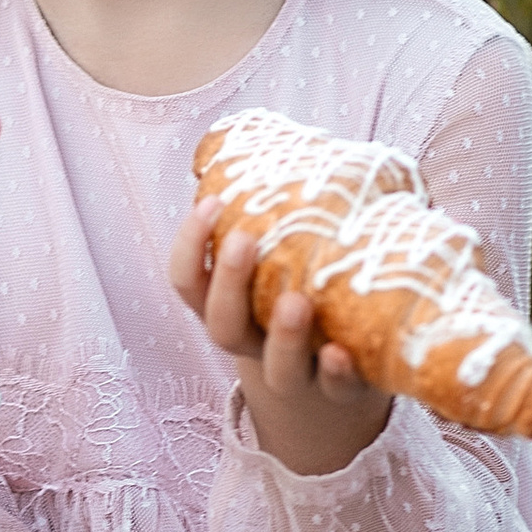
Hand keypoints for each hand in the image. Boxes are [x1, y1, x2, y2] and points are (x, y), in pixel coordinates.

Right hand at [167, 201, 393, 477]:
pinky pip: (332, 391)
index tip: (211, 203)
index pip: (189, 281)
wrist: (341, 388)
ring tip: (295, 300)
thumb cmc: (309, 300)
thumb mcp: (285, 260)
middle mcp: (253, 343)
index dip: (191, 246)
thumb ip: (281, 215)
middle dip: (229, 283)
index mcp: (230, 307)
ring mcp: (295, 373)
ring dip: (280, 335)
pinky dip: (334, 374)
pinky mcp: (340, 394)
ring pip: (273, 367)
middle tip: (244, 240)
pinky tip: (339, 353)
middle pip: (222, 324)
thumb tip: (274, 137)